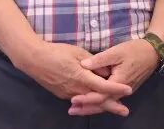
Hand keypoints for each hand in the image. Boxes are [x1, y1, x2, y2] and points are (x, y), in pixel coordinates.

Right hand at [13, 41, 131, 106]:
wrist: (34, 60)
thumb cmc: (57, 52)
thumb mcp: (77, 52)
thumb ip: (93, 63)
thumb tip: (106, 71)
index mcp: (82, 77)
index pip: (103, 86)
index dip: (116, 89)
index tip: (129, 90)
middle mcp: (76, 89)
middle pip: (97, 100)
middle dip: (112, 106)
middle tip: (125, 111)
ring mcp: (68, 94)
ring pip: (88, 102)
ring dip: (101, 105)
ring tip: (114, 107)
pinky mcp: (62, 94)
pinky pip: (79, 100)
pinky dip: (89, 102)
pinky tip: (95, 102)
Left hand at [69, 39, 160, 115]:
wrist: (153, 52)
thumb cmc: (134, 50)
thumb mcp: (116, 52)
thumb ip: (100, 60)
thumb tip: (83, 65)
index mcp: (119, 82)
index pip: (100, 96)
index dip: (86, 98)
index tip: (73, 99)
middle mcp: (122, 92)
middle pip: (102, 104)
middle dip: (87, 108)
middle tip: (71, 111)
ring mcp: (124, 92)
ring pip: (107, 103)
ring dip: (92, 107)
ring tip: (78, 109)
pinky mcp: (125, 90)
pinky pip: (111, 99)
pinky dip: (100, 102)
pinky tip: (92, 101)